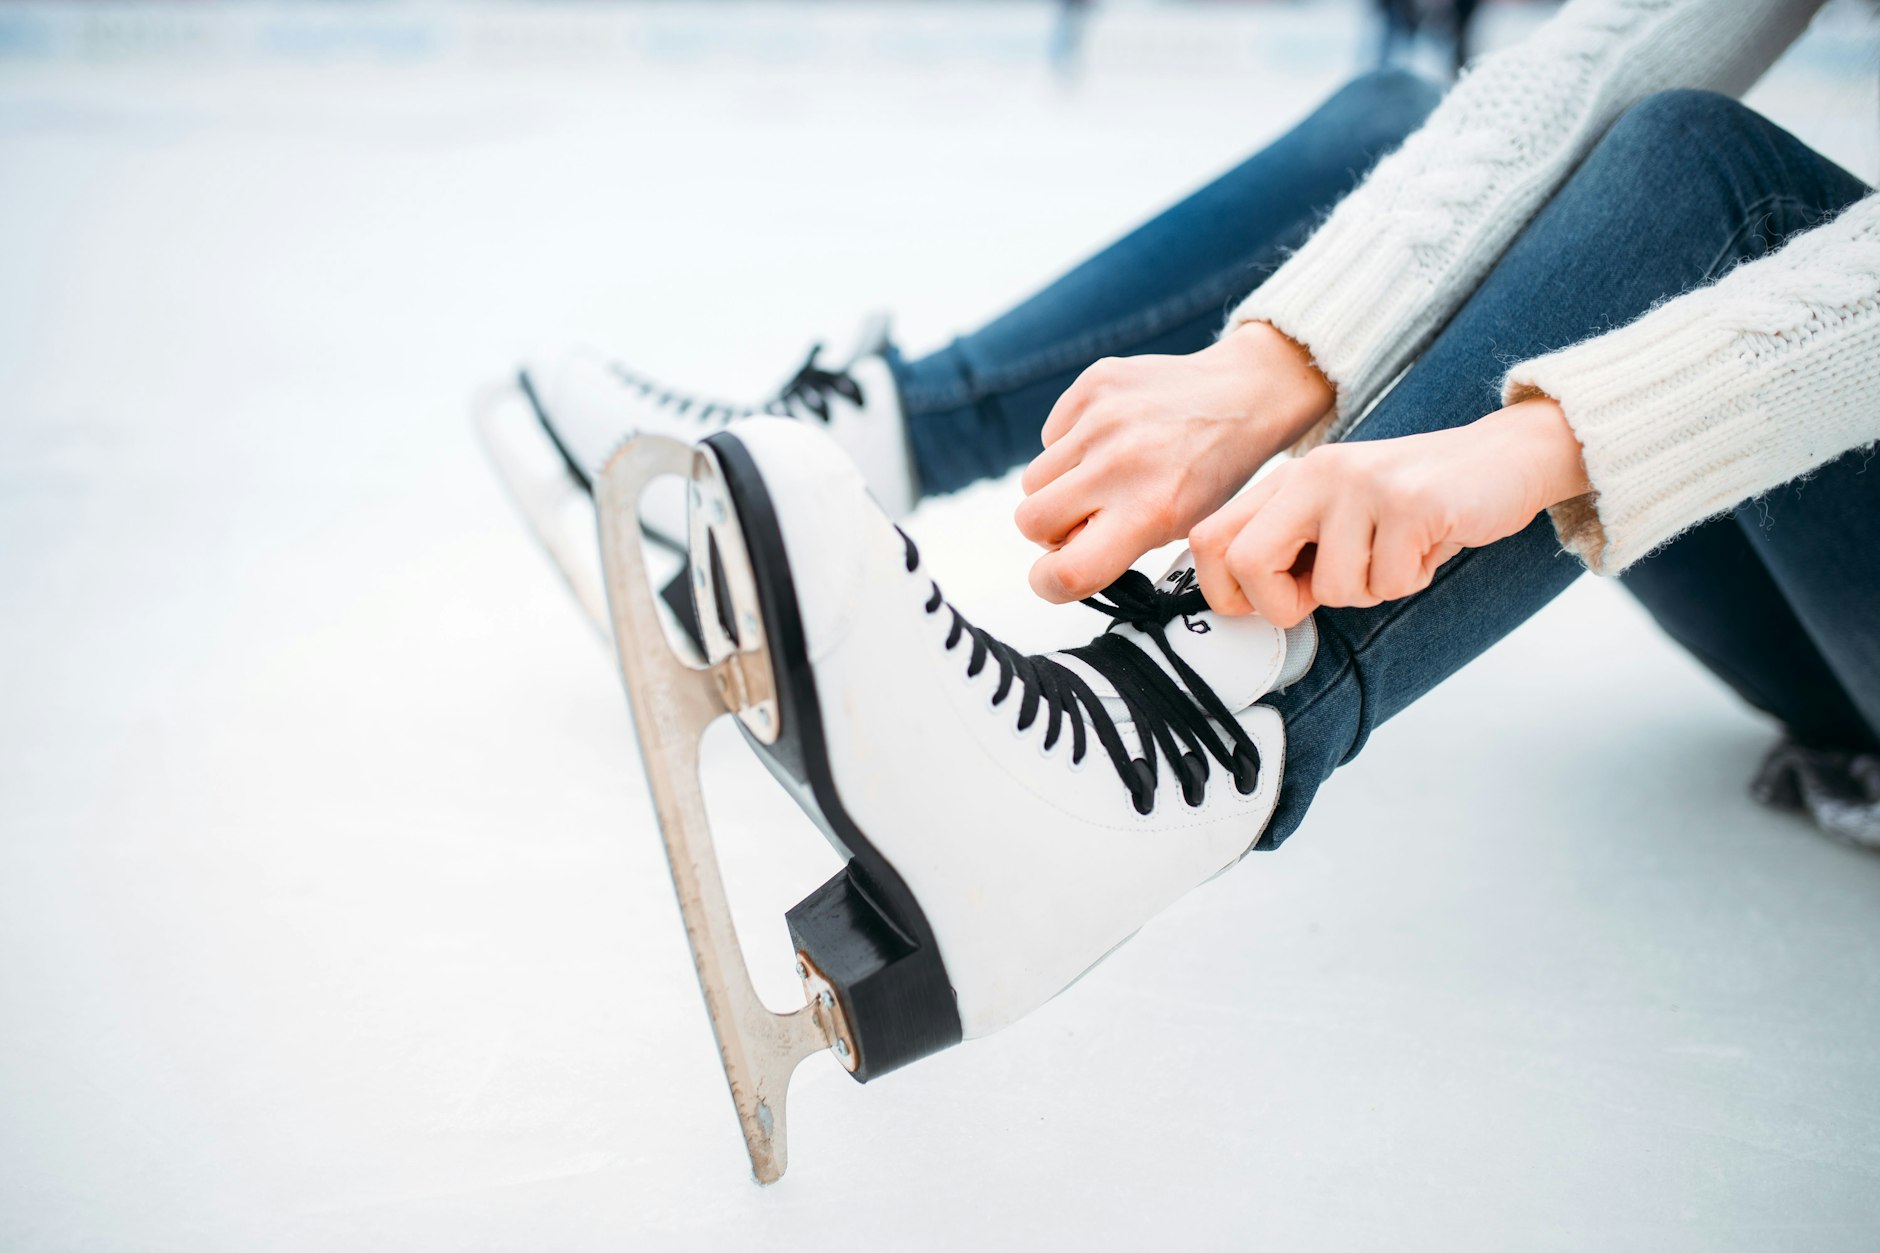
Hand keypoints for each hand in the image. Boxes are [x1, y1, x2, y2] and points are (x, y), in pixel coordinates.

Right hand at [1016, 321, 1333, 602]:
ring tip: (1101, 476)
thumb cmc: (1210, 471)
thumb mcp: (1178, 528)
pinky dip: (1069, 446)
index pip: (1068, 569)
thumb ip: (1116, 547)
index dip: (1048, 583)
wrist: (1242, 395)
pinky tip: (1109, 440)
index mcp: (1151, 511)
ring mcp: (1103, 419)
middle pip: (1031, 521)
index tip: (1054, 578)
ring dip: (1058, 488)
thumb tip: (1060, 555)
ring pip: (1033, 480)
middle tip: (1083, 520)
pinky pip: (1049, 436)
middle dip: (1049, 530)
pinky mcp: (1093, 385)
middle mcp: (1121, 463)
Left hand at [1188, 397, 1591, 626]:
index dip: (1228, 591)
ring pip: (1333, 588)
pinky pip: (1390, 582)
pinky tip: (1426, 546)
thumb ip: (1291, 547)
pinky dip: (1411, 581)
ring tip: (1396, 554)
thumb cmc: (1415, 503)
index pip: (1209, 539)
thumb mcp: (1338, 514)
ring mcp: (1361, 485)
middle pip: (1248, 562)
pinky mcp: (1410, 502)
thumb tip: (1244, 604)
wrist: (1504, 458)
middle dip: (1284, 605)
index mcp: (1288, 479)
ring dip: (1371, 591)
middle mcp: (1315, 473)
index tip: (1268, 602)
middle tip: (1322, 596)